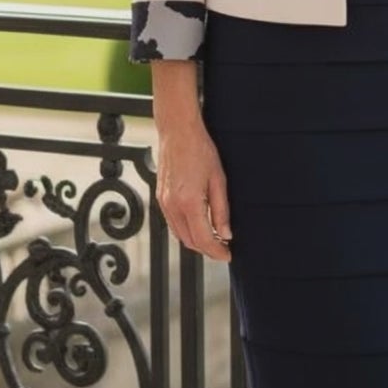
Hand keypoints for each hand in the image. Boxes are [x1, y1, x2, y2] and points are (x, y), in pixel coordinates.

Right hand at [155, 117, 232, 261]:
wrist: (177, 132)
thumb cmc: (200, 150)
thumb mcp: (219, 180)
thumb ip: (221, 210)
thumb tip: (225, 234)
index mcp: (188, 202)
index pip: (203, 239)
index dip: (217, 252)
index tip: (228, 255)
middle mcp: (172, 206)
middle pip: (189, 241)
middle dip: (207, 249)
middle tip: (224, 248)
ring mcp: (163, 203)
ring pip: (179, 235)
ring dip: (196, 242)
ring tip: (214, 238)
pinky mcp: (160, 198)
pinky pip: (172, 223)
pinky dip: (186, 230)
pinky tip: (199, 225)